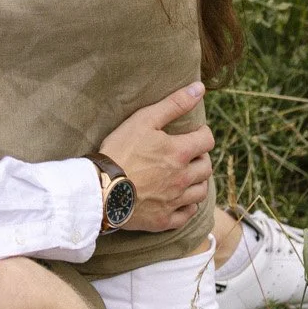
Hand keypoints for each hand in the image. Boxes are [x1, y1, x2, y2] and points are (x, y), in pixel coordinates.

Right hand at [97, 83, 213, 233]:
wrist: (100, 189)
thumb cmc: (120, 151)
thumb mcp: (144, 120)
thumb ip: (174, 104)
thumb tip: (200, 88)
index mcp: (180, 152)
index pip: (207, 140)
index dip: (202, 134)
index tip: (192, 133)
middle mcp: (183, 178)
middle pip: (206, 167)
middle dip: (200, 157)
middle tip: (187, 154)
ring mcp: (175, 201)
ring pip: (201, 192)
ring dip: (198, 182)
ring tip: (186, 176)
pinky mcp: (164, 220)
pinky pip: (187, 215)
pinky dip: (188, 206)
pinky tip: (179, 199)